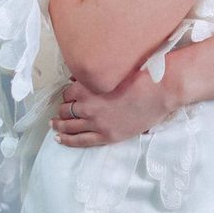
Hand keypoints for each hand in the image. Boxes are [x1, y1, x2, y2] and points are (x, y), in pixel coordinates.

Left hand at [49, 67, 176, 147]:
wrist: (160, 93)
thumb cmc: (140, 77)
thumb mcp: (114, 71)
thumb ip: (95, 76)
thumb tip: (80, 79)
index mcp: (90, 88)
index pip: (68, 92)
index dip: (67, 94)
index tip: (69, 95)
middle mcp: (89, 106)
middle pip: (66, 109)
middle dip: (62, 109)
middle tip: (61, 110)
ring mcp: (97, 123)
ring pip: (69, 125)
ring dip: (59, 124)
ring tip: (53, 124)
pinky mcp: (107, 136)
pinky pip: (80, 141)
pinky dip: (67, 140)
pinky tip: (59, 138)